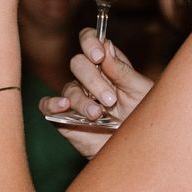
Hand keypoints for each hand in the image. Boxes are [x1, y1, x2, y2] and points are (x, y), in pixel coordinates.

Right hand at [39, 29, 155, 155]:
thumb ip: (122, 71)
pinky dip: (52, 103)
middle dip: (93, 80)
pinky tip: (63, 106)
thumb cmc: (144, 118)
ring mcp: (76, 98)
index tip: (98, 58)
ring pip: (69, 88)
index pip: (90, 41)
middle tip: (111, 100)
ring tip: (97, 115)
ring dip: (82, 101)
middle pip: (78, 63)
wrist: (137, 149)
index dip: (90, 43)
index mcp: (108, 66)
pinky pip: (48, 106)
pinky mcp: (65, 118)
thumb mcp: (140, 92)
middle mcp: (90, 79)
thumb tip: (106, 45)